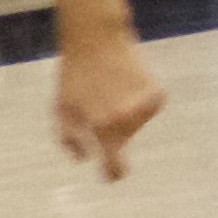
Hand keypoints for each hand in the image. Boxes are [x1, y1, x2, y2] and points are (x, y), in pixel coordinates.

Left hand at [53, 32, 163, 180]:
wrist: (96, 40)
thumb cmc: (72, 75)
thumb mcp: (59, 108)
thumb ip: (67, 139)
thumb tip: (82, 159)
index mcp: (102, 127)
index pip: (114, 165)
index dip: (111, 173)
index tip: (109, 177)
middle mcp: (128, 120)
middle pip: (122, 140)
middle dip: (108, 130)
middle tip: (94, 104)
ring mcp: (145, 107)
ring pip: (135, 124)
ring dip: (122, 113)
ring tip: (108, 90)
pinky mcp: (157, 94)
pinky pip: (145, 108)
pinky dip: (135, 101)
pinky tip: (122, 83)